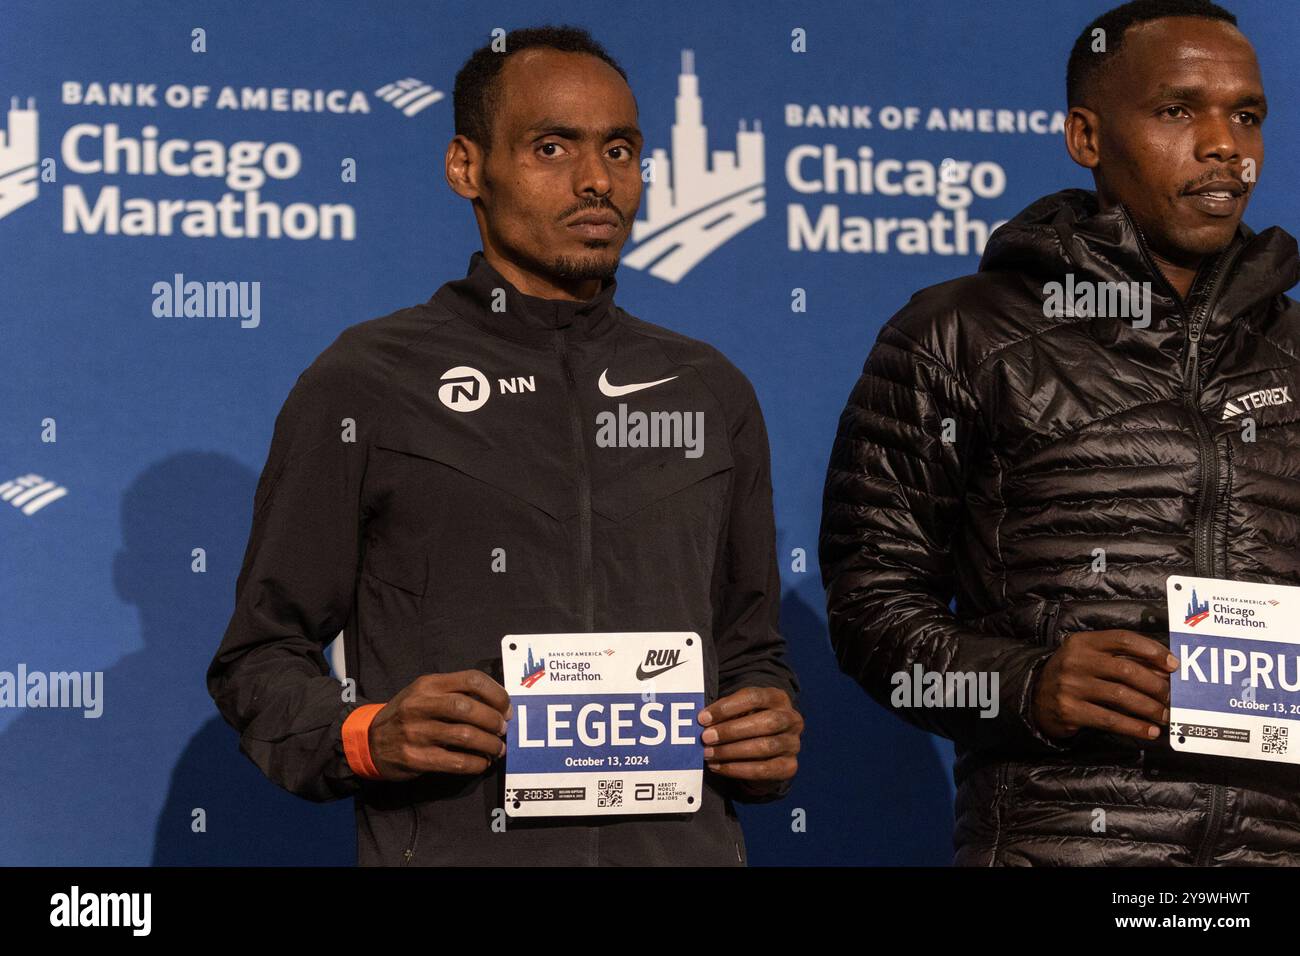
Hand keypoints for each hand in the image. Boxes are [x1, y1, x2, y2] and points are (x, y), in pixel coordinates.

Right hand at [368, 671, 510, 780]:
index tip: (506, 707)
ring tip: (498, 749)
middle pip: (468, 708)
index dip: (496, 693)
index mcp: (428, 684)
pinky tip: (482, 763)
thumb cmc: (405, 715)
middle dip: (493, 720)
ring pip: (465, 736)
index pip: (471, 679)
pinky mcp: (416, 758)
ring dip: (489, 744)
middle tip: (503, 729)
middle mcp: (421, 705)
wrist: (368, 741)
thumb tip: (497, 705)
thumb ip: (454, 693)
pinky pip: (456, 762)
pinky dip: (476, 763)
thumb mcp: (423, 693)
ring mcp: (417, 732)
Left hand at [697, 687, 802, 789]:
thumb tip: (702, 721)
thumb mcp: (741, 712)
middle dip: (731, 731)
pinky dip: (737, 769)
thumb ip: (726, 713)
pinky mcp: (789, 766)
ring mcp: (793, 743)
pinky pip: (764, 769)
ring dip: (731, 751)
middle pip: (766, 722)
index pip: (754, 697)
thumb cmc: (748, 724)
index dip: (727, 707)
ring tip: (708, 754)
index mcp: (778, 698)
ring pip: (765, 747)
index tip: (703, 718)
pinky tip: (718, 767)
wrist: (769, 752)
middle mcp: (791, 719)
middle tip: (706, 737)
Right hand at [1033, 629, 1178, 741]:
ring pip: (1121, 696)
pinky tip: (1150, 731)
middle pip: (1126, 670)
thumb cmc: (1073, 676)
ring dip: (1149, 708)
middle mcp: (1076, 661)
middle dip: (1156, 685)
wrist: (1035, 697)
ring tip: (1165, 715)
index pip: (1123, 639)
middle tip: (1173, 697)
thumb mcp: (1089, 658)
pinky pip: (1110, 719)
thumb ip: (1120, 660)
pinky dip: (1134, 727)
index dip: (1151, 650)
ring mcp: (1071, 686)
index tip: (1173, 665)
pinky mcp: (1070, 710)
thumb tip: (1164, 672)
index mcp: (1083, 642)